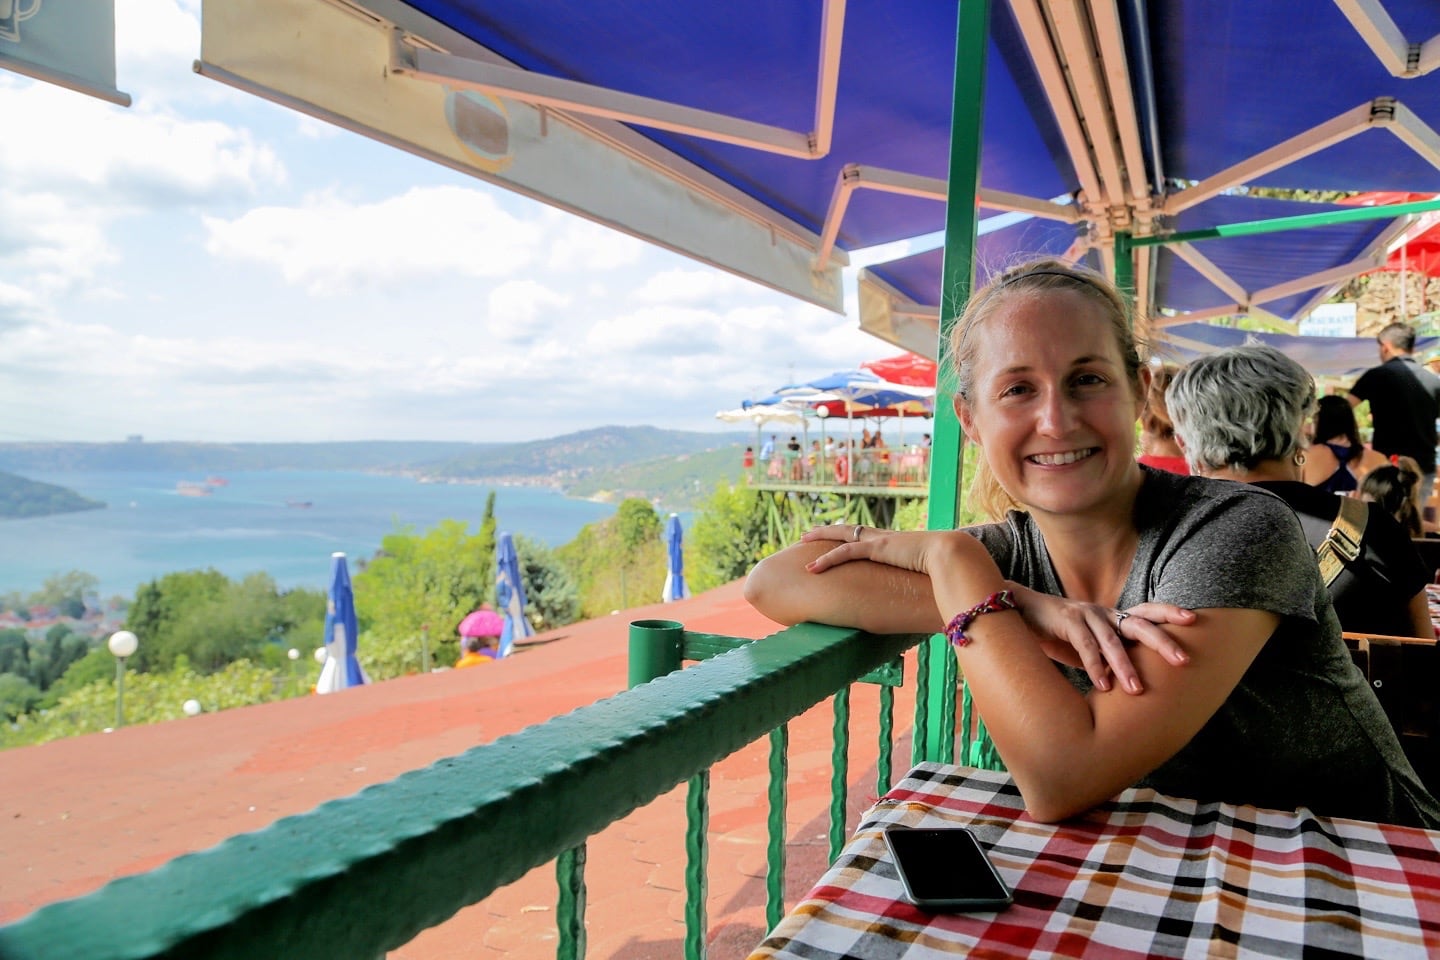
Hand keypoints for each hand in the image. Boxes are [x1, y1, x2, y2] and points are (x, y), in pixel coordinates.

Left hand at [799, 523, 981, 577]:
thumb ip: (930, 589)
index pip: (871, 538)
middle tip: (811, 533)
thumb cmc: (953, 572)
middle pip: (852, 530)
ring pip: (843, 535)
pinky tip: (812, 568)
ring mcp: (882, 541)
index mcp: (900, 544)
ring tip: (803, 540)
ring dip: (821, 538)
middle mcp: (888, 539)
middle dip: (830, 531)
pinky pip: (846, 552)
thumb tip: (936, 605)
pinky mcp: (878, 549)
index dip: (854, 537)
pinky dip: (827, 560)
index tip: (842, 539)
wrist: (958, 558)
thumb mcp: (936, 580)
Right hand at [1008, 584, 1191, 693]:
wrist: (1019, 611)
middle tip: (1184, 660)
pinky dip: (1094, 666)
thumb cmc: (1057, 633)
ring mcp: (1086, 615)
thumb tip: (1125, 687)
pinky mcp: (1067, 621)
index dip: (1169, 613)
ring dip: (1125, 666)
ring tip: (1137, 690)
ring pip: (1112, 640)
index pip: (1147, 612)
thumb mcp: (1087, 647)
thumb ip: (1106, 660)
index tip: (1194, 619)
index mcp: (1112, 617)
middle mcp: (1104, 613)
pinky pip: (1084, 645)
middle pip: (1140, 624)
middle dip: (1163, 642)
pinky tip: (1102, 685)